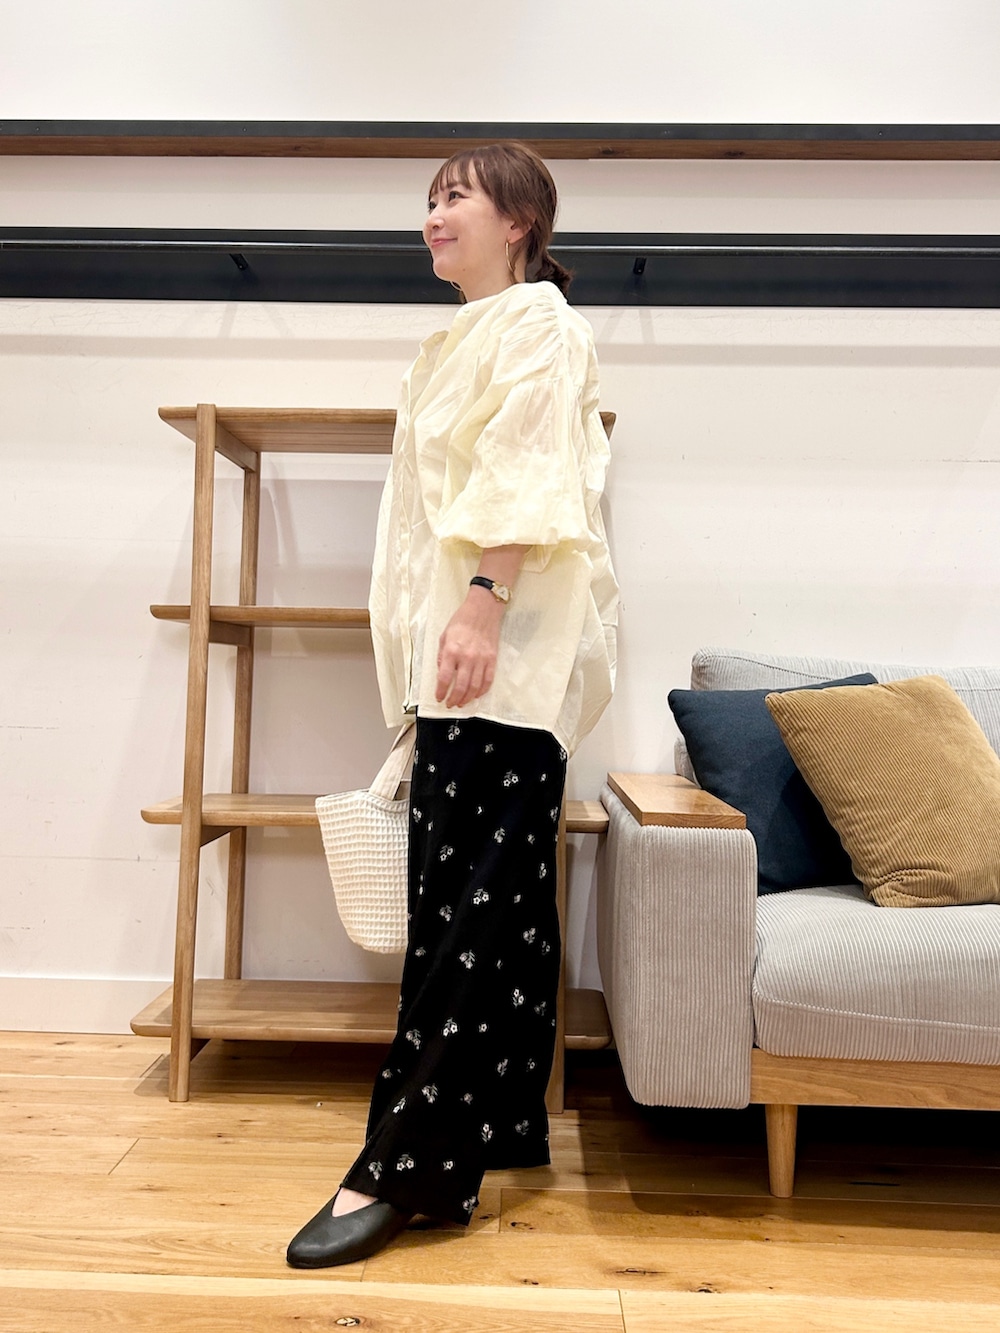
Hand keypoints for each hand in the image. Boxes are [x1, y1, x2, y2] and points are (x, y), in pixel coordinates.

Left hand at [435, 589, 503, 707]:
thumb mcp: (444, 636)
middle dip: (453, 699)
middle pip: (460, 687)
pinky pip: (488, 680)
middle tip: (450, 704)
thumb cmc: (462, 621)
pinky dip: (482, 691)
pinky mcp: (492, 659)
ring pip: (474, 687)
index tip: (439, 697)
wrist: (483, 610)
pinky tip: (476, 695)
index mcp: (452, 651)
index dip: (440, 691)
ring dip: (467, 698)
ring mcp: (481, 660)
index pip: (444, 678)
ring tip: (461, 703)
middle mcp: (466, 657)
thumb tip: (441, 672)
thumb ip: (442, 656)